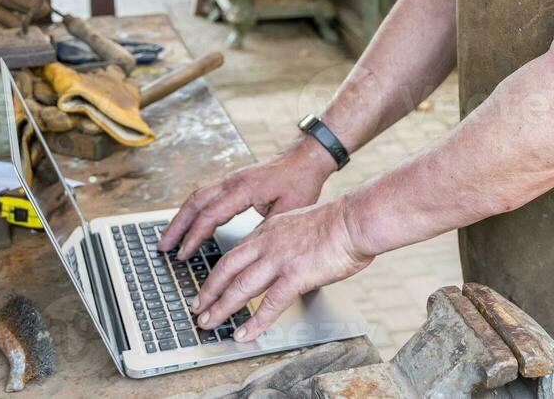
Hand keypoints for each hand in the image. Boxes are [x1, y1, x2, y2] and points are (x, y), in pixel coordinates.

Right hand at [159, 140, 335, 257]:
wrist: (307, 157)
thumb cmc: (301, 181)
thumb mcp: (288, 210)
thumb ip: (265, 230)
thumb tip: (246, 253)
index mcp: (243, 189)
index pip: (211, 214)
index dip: (194, 236)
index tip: (183, 254)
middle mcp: (232, 181)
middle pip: (194, 203)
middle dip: (177, 226)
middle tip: (163, 247)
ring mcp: (231, 180)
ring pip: (197, 197)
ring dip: (181, 218)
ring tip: (168, 238)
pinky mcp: (234, 181)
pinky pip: (206, 195)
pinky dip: (193, 210)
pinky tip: (189, 223)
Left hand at [191, 198, 372, 340]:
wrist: (356, 219)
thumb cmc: (339, 222)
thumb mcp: (300, 225)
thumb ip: (286, 242)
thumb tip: (284, 261)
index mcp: (270, 229)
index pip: (235, 252)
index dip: (218, 272)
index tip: (209, 284)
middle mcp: (268, 243)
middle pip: (227, 268)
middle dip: (209, 291)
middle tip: (197, 307)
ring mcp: (280, 259)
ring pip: (240, 287)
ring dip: (221, 308)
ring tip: (209, 322)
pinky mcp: (295, 275)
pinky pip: (269, 304)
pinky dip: (254, 322)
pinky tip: (244, 334)